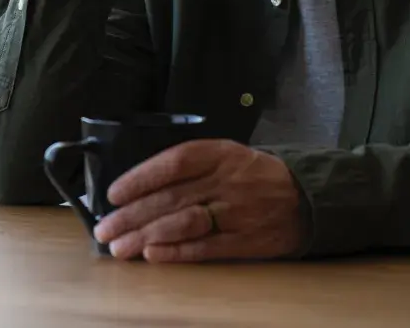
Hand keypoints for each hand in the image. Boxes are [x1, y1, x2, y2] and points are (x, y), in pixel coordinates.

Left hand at [92, 139, 304, 261]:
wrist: (304, 197)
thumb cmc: (254, 175)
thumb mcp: (226, 155)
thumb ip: (189, 167)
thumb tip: (139, 187)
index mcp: (220, 154)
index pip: (173, 162)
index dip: (141, 177)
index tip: (114, 193)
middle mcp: (226, 181)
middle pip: (171, 197)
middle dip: (132, 215)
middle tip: (105, 229)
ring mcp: (237, 212)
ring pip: (184, 223)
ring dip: (147, 236)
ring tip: (120, 247)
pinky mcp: (246, 240)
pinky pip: (206, 247)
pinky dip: (177, 252)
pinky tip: (154, 255)